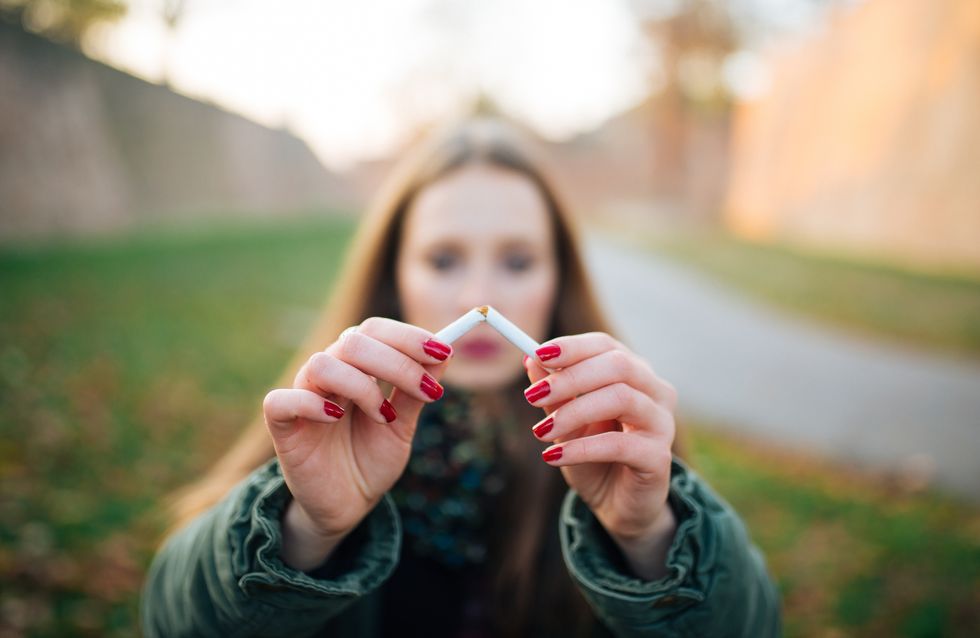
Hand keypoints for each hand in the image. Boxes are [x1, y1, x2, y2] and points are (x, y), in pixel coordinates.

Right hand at [262, 317, 452, 569]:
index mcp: (356, 366)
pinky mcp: (282, 426)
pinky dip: (311, 404)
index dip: (408, 337)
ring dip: (362, 387)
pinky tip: (336, 418)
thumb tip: (444, 353)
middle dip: (397, 363)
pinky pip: (282, 401)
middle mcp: (329, 374)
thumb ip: (416, 391)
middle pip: (354, 340)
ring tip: (383, 417)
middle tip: (426, 393)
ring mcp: (302, 396)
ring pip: (322, 364)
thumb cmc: (371, 459)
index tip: (443, 352)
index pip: (375, 330)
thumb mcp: (403, 425)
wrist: (348, 505)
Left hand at [524, 333, 677, 579]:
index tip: (538, 354)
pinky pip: (620, 444)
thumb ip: (554, 393)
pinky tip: (554, 457)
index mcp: (633, 374)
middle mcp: (655, 391)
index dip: (573, 347)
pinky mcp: (659, 457)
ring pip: (622, 398)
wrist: (616, 505)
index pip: (606, 346)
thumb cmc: (593, 456)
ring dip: (574, 412)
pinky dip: (582, 448)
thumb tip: (530, 359)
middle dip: (570, 377)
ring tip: (541, 431)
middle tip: (532, 396)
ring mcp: (662, 423)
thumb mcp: (565, 422)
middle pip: (618, 365)